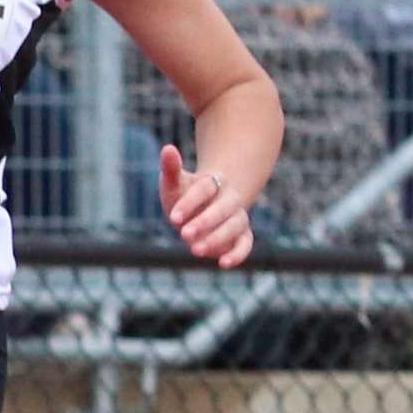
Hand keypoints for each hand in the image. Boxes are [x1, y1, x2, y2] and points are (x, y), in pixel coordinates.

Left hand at [160, 146, 252, 268]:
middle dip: (204, 222)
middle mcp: (228, 200)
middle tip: (183, 235)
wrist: (205, 206)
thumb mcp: (174, 183)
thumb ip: (171, 168)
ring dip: (217, 238)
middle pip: (222, 209)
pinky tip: (223, 263)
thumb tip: (167, 148)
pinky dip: (238, 254)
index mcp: (212, 184)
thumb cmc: (185, 195)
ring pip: (234, 226)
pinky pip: (246, 244)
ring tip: (194, 250)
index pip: (204, 190)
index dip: (190, 203)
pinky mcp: (241, 236)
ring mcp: (237, 218)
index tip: (173, 218)